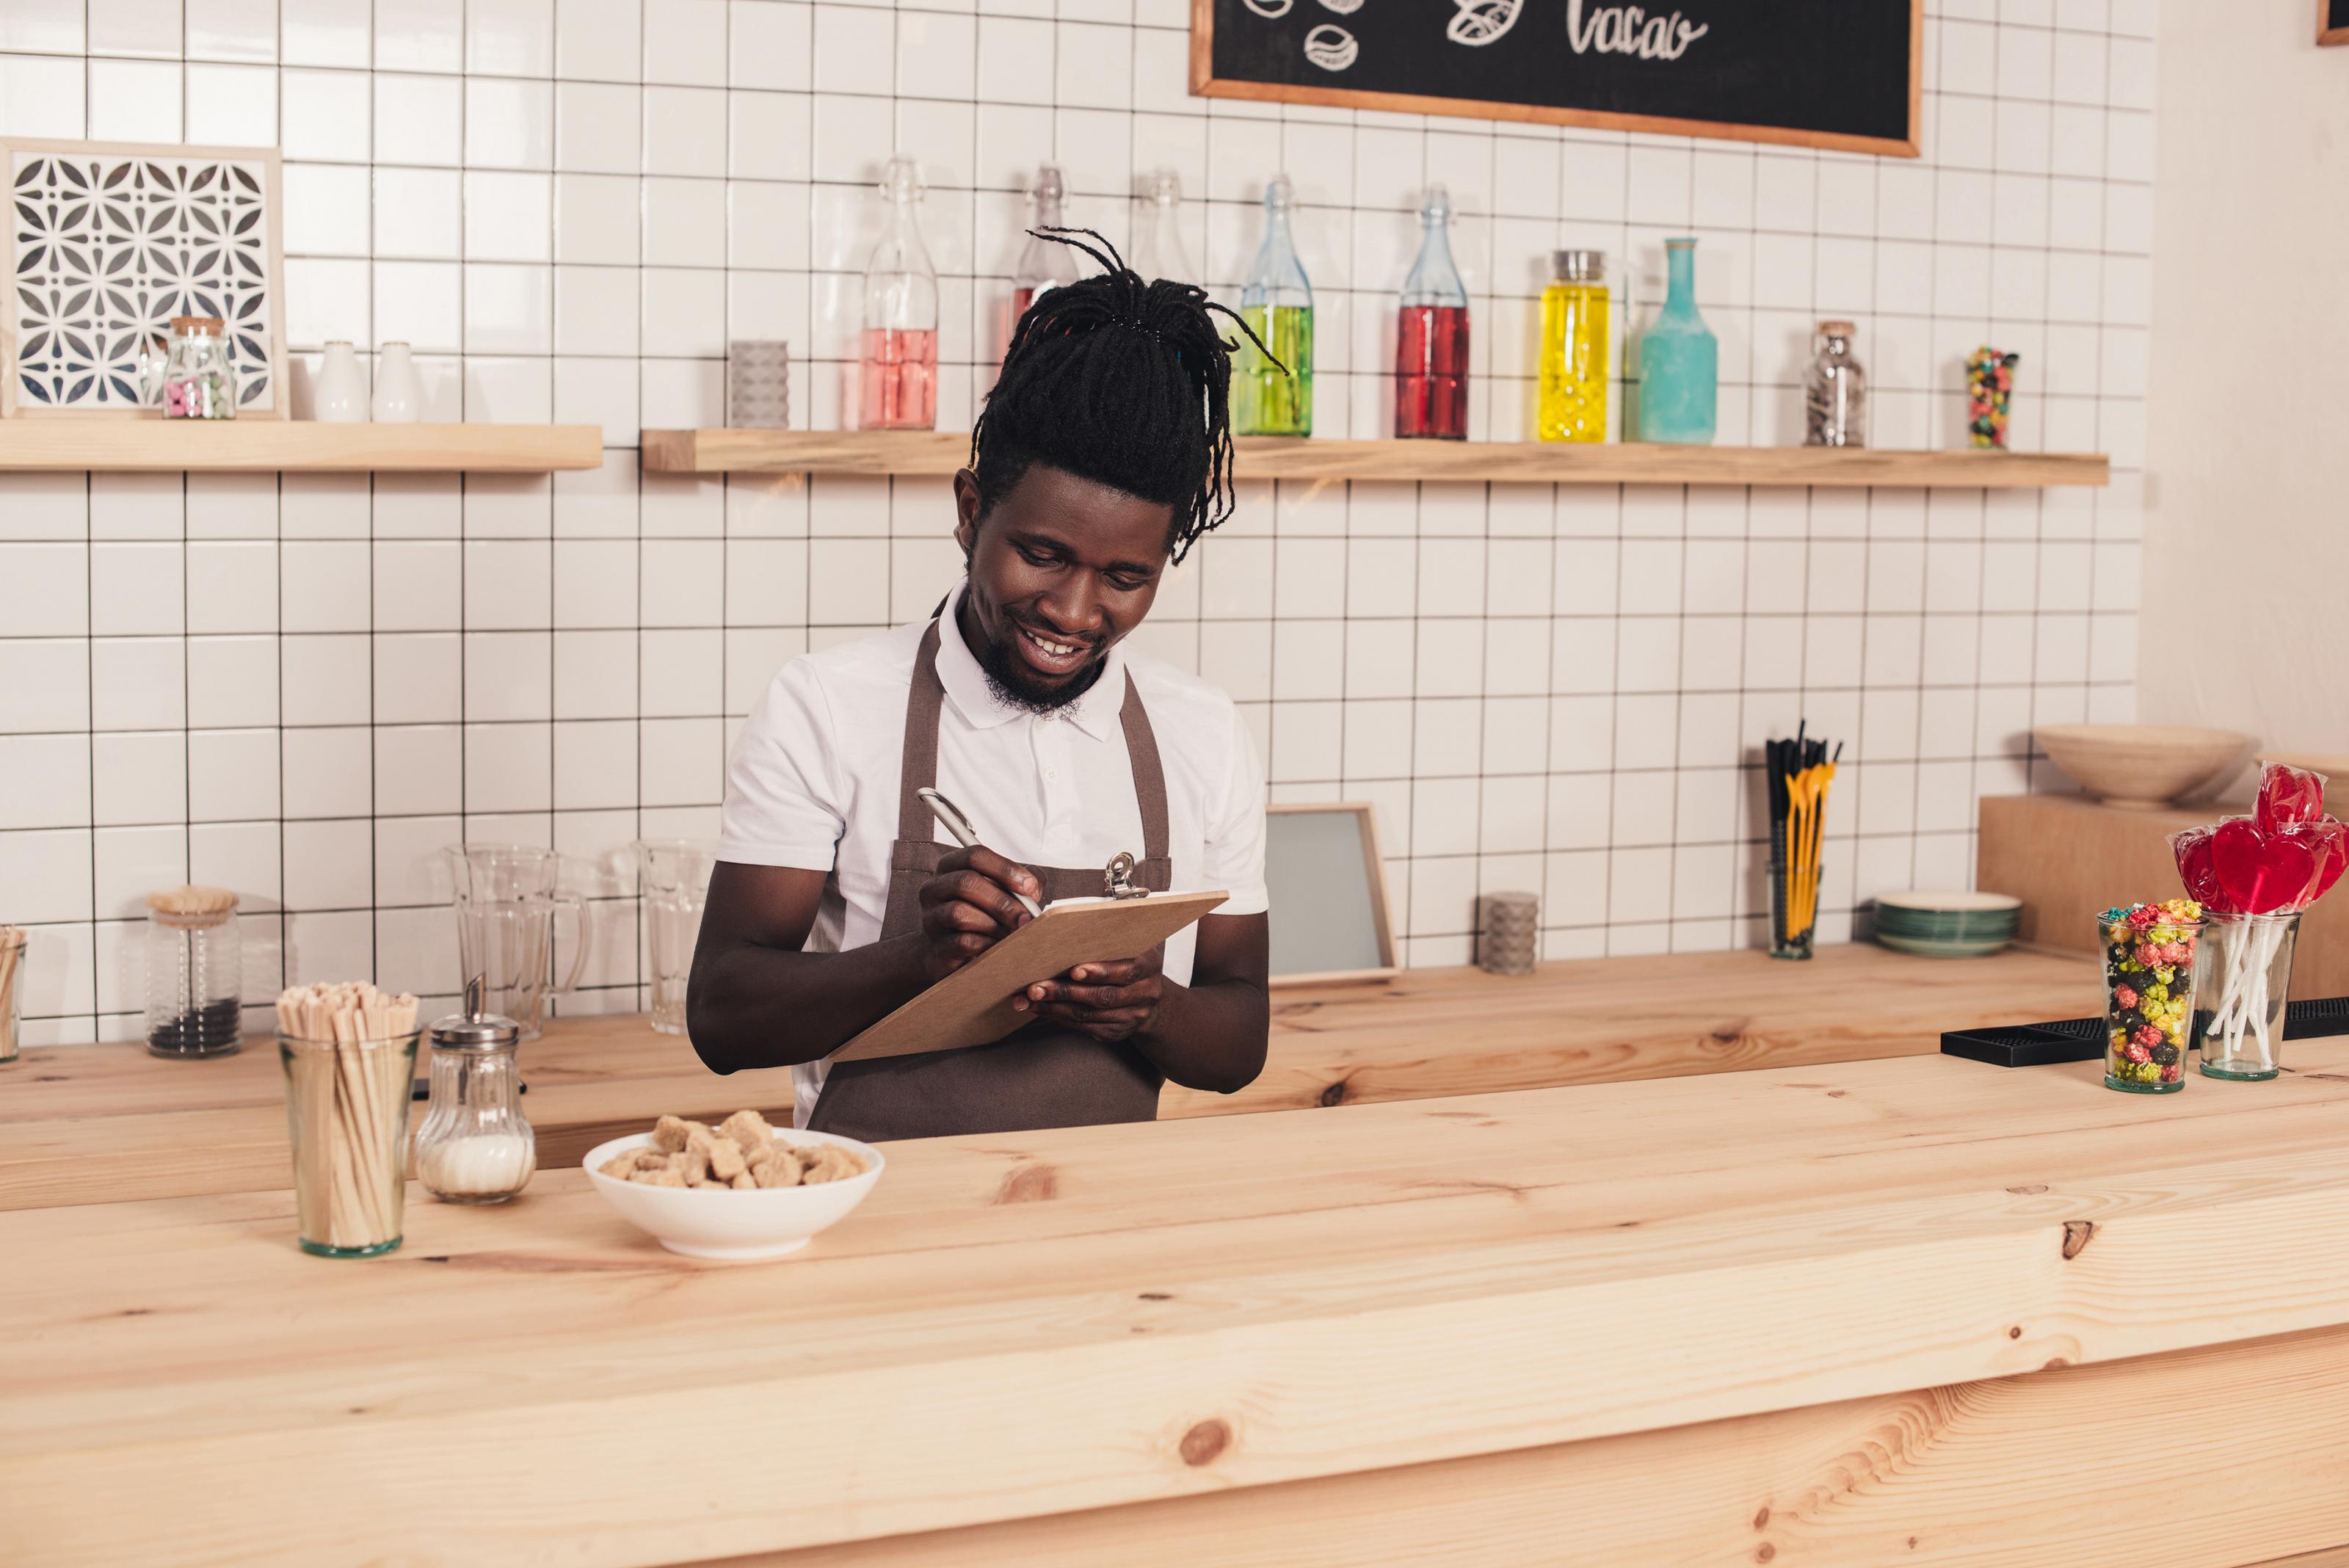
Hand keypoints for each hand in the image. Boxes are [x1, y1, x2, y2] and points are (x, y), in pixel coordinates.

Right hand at [915, 845, 1038, 982]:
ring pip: (959, 912)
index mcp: (951, 866)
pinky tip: (997, 946)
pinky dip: (986, 944)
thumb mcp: (1001, 892)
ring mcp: (930, 917)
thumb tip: (1034, 886)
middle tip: (1026, 918)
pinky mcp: (935, 945)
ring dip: (993, 924)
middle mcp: (935, 888)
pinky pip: (961, 941)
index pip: (975, 856)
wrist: (951, 952)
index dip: (1005, 869)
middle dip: (1003, 901)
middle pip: (966, 882)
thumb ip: (1021, 884)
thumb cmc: (979, 916)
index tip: (1029, 887)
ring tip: (1011, 933)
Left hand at [1014, 946, 1165, 1041]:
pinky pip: (1086, 1026)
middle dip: (1066, 991)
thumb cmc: (1129, 962)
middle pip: (1103, 996)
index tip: (1075, 971)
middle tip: (1038, 987)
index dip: (1100, 972)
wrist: (1147, 998)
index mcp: (1149, 965)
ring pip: (1090, 1014)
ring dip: (1057, 1007)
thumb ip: (1107, 939)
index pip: (1126, 970)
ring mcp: (1133, 1016)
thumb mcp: (1127, 946)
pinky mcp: (1117, 1031)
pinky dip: (1062, 1017)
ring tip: (1033, 998)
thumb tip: (1065, 925)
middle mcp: (1145, 993)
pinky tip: (1045, 1008)